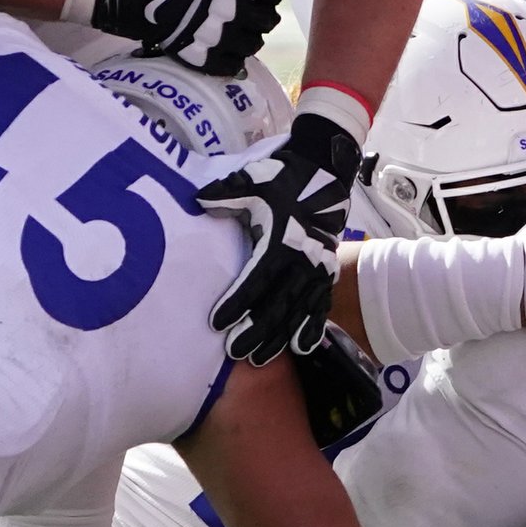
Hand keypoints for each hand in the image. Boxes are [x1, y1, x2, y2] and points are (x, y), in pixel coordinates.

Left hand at [197, 107, 358, 362]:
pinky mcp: (328, 270)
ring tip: (260, 358)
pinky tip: (302, 347)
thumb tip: (198, 202)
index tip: (217, 324)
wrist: (325, 169)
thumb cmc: (284, 176)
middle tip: (236, 352)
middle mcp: (301, 260)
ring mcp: (317, 268)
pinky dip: (311, 327)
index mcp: (280, 240)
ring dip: (279, 336)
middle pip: (277, 304)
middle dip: (256, 330)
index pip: (255, 279)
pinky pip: (320, 305)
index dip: (237, 303)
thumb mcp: (252, 180)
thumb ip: (225, 195)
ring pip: (297, 311)